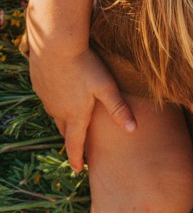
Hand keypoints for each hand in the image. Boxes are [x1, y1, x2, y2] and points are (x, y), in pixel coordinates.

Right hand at [27, 30, 135, 170]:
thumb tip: (132, 130)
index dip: (77, 158)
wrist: (56, 42)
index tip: (79, 170)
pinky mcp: (39, 83)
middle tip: (78, 146)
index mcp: (75, 114)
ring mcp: (46, 97)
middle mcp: (57, 109)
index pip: (75, 143)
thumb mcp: (106, 87)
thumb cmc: (85, 64)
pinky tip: (61, 93)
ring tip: (71, 120)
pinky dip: (55, 101)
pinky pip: (48, 98)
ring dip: (63, 119)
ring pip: (55, 113)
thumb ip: (119, 109)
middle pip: (64, 130)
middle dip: (72, 139)